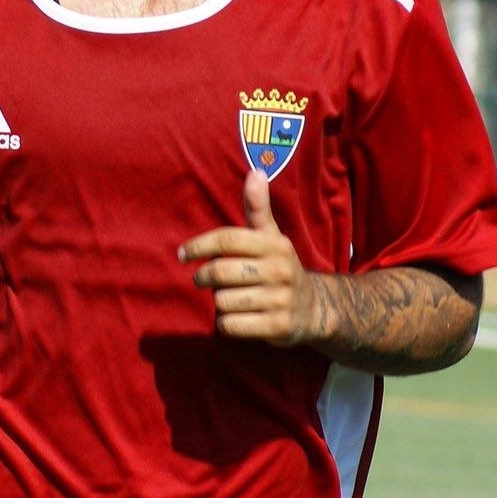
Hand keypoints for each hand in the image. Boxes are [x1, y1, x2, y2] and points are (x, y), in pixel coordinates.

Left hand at [178, 168, 326, 346]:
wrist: (314, 308)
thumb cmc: (279, 267)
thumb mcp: (271, 237)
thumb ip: (258, 208)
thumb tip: (256, 172)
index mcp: (273, 244)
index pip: (227, 240)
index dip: (200, 246)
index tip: (183, 254)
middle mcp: (279, 269)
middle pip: (221, 272)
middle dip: (204, 277)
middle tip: (202, 279)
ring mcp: (279, 299)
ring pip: (223, 301)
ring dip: (218, 302)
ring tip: (229, 298)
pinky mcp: (277, 326)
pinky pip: (231, 325)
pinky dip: (226, 323)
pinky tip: (237, 317)